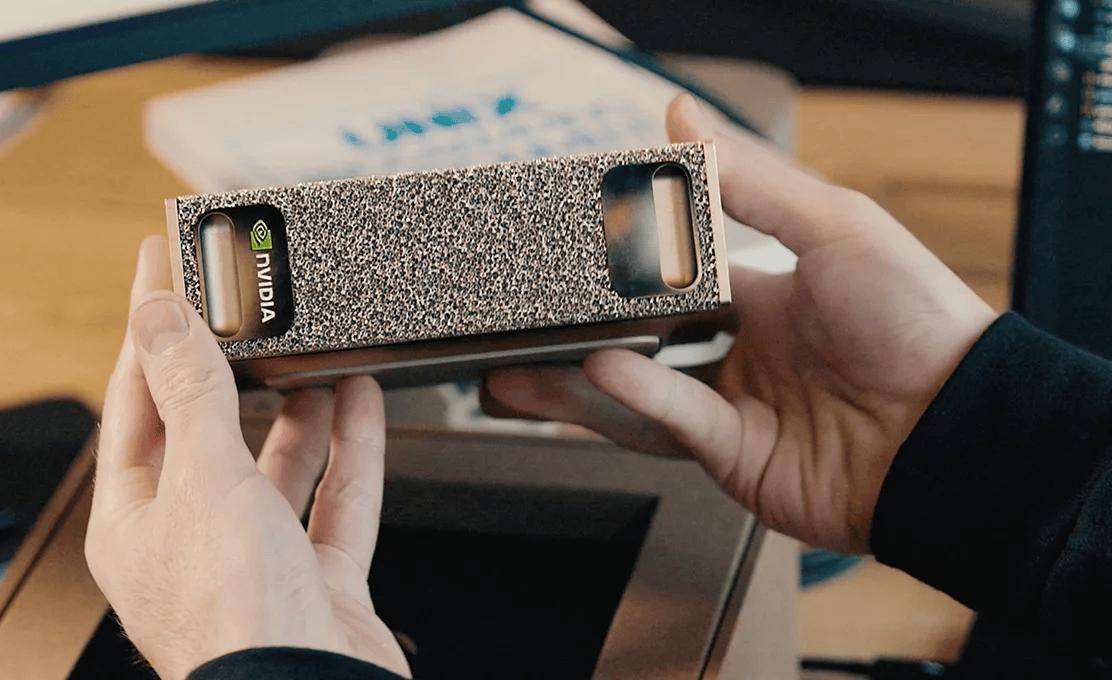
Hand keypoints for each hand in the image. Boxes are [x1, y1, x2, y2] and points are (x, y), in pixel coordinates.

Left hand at [86, 237, 409, 679]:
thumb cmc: (238, 617)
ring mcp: (259, 560)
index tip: (164, 271)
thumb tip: (159, 317)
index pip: (136, 402)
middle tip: (248, 307)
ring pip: (278, 466)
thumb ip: (191, 394)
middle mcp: (192, 540)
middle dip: (235, 371)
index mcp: (136, 520)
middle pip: (211, 433)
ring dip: (300, 410)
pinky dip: (352, 450)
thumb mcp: (206, 478)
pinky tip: (364, 402)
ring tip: (315, 353)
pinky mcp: (319, 577)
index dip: (151, 331)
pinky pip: (338, 499)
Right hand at [485, 94, 996, 552]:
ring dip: (577, 379)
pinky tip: (598, 368)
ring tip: (519, 364)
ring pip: (639, 389)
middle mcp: (749, 352)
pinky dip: (632, 396)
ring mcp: (738, 407)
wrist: (956, 431)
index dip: (630, 260)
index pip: (679, 271)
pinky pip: (668, 423)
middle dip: (586, 328)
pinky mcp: (734, 459)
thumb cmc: (914, 319)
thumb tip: (683, 115)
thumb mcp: (832, 224)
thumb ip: (751, 177)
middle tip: (531, 309)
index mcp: (771, 294)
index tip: (580, 242)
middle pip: (646, 336)